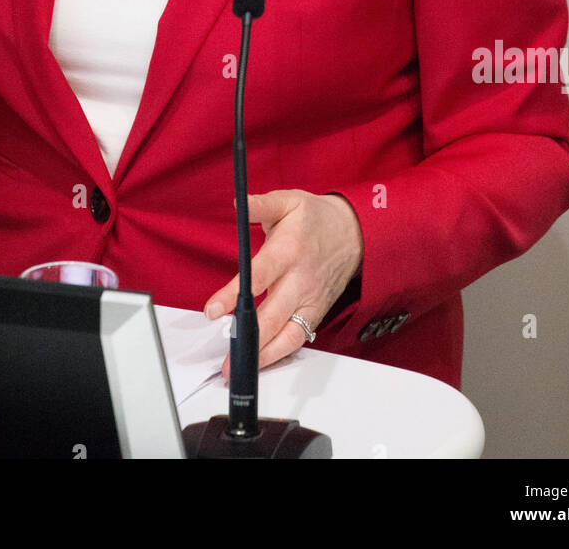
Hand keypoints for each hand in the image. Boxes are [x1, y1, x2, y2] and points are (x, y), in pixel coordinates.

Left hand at [203, 189, 362, 380]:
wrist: (355, 233)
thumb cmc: (316, 218)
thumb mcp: (289, 201)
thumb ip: (261, 204)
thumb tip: (237, 203)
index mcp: (289, 250)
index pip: (258, 276)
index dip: (234, 295)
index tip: (212, 310)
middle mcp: (300, 279)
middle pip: (272, 315)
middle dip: (247, 338)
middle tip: (225, 355)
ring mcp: (310, 300)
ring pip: (287, 335)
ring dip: (263, 355)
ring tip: (239, 367)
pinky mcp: (317, 313)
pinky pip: (298, 339)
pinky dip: (280, 353)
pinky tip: (261, 362)